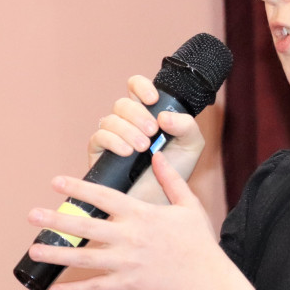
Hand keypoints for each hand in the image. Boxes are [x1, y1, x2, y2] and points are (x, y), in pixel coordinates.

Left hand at [27, 152, 223, 289]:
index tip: (55, 181)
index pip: (104, 197)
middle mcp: (130, 238)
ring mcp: (126, 264)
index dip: (78, 187)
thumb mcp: (188, 205)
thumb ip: (171, 180)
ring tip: (34, 248)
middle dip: (57, 219)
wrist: (206, 281)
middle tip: (32, 214)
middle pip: (86, 226)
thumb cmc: (198, 242)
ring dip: (57, 252)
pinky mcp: (127, 286)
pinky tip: (52, 289)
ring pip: (84, 258)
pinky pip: (94, 288)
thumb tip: (158, 155)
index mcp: (142, 216)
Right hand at [89, 75, 205, 203]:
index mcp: (148, 113)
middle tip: (152, 132)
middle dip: (138, 115)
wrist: (160, 203)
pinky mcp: (99, 154)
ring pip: (110, 119)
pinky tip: (127, 152)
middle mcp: (128, 122)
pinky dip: (113, 141)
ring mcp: (112, 137)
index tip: (153, 99)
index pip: (136, 87)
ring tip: (143, 147)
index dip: (141, 87)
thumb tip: (164, 116)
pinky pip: (98, 137)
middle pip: (122, 103)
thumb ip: (186, 126)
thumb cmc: (175, 173)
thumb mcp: (191, 147)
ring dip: (127, 130)